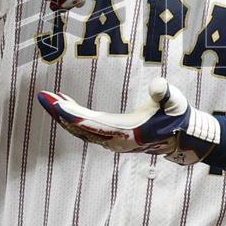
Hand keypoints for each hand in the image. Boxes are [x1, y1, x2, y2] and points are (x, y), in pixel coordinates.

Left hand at [37, 77, 220, 165]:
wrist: (182, 136)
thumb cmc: (177, 116)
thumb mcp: (175, 102)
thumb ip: (166, 93)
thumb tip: (158, 84)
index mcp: (125, 132)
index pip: (89, 123)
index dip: (70, 113)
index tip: (55, 103)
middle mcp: (114, 140)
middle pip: (79, 128)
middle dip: (60, 112)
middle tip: (43, 97)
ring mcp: (112, 141)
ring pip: (80, 129)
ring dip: (64, 115)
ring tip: (50, 98)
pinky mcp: (112, 137)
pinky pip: (86, 129)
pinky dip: (73, 117)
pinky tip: (67, 105)